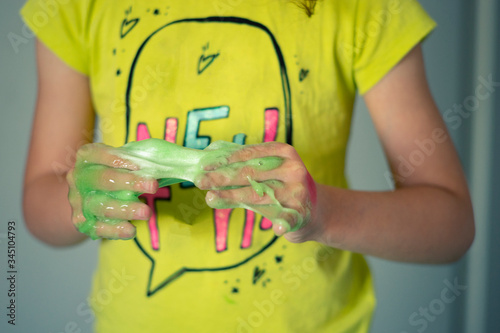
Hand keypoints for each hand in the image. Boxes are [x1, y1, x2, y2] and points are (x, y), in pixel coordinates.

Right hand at [67, 143, 157, 239]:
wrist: (87, 194)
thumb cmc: (112, 172)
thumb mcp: (118, 160)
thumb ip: (133, 161)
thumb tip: (158, 166)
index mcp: (86, 157)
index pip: (98, 154)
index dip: (117, 159)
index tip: (140, 165)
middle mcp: (78, 178)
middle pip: (102, 179)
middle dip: (129, 183)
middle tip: (153, 186)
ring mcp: (78, 201)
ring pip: (101, 206)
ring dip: (126, 210)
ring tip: (146, 212)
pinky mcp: (81, 221)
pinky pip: (98, 228)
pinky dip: (115, 230)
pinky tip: (131, 230)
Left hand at [196, 142, 321, 242]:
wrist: (316, 211)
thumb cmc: (282, 188)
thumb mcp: (269, 170)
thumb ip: (243, 165)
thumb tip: (209, 158)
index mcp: (283, 152)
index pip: (249, 154)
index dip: (225, 160)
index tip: (204, 165)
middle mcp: (293, 169)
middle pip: (251, 173)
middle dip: (222, 177)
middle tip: (199, 181)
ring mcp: (298, 192)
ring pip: (259, 195)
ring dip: (232, 197)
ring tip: (210, 198)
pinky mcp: (302, 214)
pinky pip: (288, 219)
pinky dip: (282, 224)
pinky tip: (275, 228)